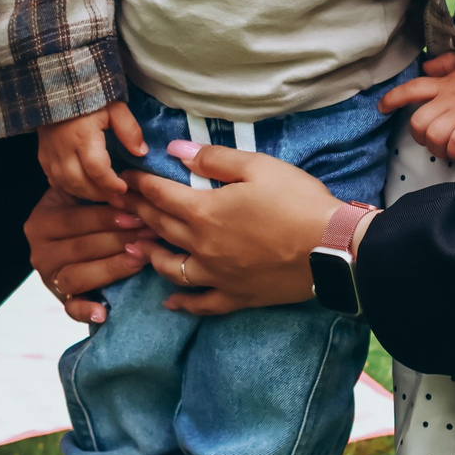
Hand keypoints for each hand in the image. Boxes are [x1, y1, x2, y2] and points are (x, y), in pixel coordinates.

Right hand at [25, 188, 148, 325]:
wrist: (72, 235)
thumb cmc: (85, 210)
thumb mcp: (83, 196)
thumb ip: (96, 192)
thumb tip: (129, 189)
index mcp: (42, 221)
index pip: (75, 220)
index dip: (108, 217)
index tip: (139, 214)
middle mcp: (39, 251)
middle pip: (80, 248)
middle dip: (119, 240)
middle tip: (149, 234)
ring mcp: (50, 278)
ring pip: (77, 276)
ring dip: (111, 268)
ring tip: (140, 259)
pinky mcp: (62, 300)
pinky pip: (71, 309)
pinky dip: (86, 311)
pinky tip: (103, 312)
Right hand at [36, 101, 145, 202]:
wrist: (56, 86)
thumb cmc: (90, 96)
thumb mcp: (115, 107)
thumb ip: (129, 129)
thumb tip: (141, 152)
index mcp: (82, 136)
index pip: (96, 169)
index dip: (110, 183)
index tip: (124, 188)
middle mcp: (63, 148)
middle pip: (79, 182)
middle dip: (99, 194)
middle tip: (117, 198)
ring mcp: (49, 154)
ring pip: (65, 185)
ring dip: (85, 194)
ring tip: (103, 195)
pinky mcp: (43, 156)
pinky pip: (53, 180)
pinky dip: (68, 189)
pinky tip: (83, 189)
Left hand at [115, 143, 337, 315]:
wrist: (331, 249)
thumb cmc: (297, 201)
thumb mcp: (258, 166)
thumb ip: (214, 158)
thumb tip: (177, 150)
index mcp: (204, 211)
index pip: (159, 194)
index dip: (139, 184)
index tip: (124, 178)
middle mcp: (202, 246)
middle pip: (159, 228)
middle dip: (138, 213)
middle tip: (123, 205)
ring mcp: (216, 276)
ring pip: (170, 268)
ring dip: (150, 255)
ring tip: (138, 247)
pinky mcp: (235, 296)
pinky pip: (200, 304)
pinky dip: (182, 303)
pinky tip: (170, 302)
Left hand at [379, 54, 454, 158]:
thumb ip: (444, 63)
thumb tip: (427, 66)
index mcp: (443, 84)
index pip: (411, 89)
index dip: (393, 98)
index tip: (382, 107)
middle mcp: (448, 99)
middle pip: (417, 122)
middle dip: (419, 137)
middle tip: (430, 140)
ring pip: (433, 136)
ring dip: (437, 149)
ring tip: (446, 151)